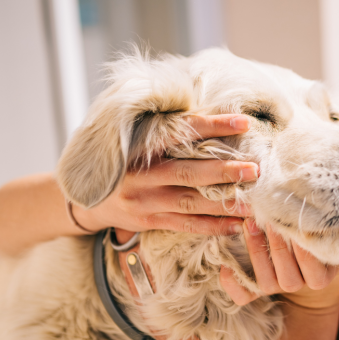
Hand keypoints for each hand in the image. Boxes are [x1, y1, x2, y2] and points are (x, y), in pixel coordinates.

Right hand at [71, 114, 257, 235]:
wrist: (83, 198)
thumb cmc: (122, 161)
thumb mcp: (134, 139)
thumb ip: (165, 130)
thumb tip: (211, 113)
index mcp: (141, 146)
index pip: (182, 132)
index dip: (213, 126)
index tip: (243, 122)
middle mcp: (142, 175)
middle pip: (190, 173)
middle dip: (225, 171)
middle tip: (255, 169)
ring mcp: (145, 201)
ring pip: (191, 203)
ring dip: (225, 204)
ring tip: (255, 204)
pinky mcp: (149, 221)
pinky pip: (186, 225)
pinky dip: (212, 226)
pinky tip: (236, 225)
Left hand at [220, 219, 338, 308]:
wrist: (313, 288)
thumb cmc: (333, 260)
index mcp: (320, 277)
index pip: (313, 268)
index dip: (304, 249)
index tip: (297, 225)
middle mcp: (298, 285)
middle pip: (285, 272)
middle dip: (276, 244)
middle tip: (268, 216)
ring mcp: (276, 288)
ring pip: (264, 279)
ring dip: (255, 251)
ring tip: (250, 223)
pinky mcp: (256, 290)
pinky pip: (242, 295)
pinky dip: (232, 284)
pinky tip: (225, 267)